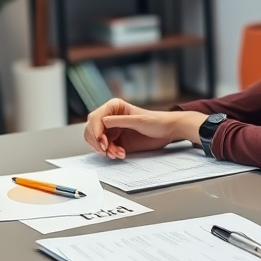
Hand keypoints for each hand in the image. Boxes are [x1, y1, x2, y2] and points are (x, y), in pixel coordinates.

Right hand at [84, 98, 205, 158]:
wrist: (168, 131)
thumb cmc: (156, 121)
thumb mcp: (138, 121)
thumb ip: (119, 121)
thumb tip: (102, 121)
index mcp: (114, 107)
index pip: (96, 118)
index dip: (95, 130)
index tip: (101, 142)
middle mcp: (111, 117)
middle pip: (92, 129)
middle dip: (97, 141)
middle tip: (106, 150)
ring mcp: (113, 129)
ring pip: (97, 140)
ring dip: (104, 149)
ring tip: (117, 153)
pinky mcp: (116, 140)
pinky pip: (106, 148)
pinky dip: (110, 152)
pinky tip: (120, 154)